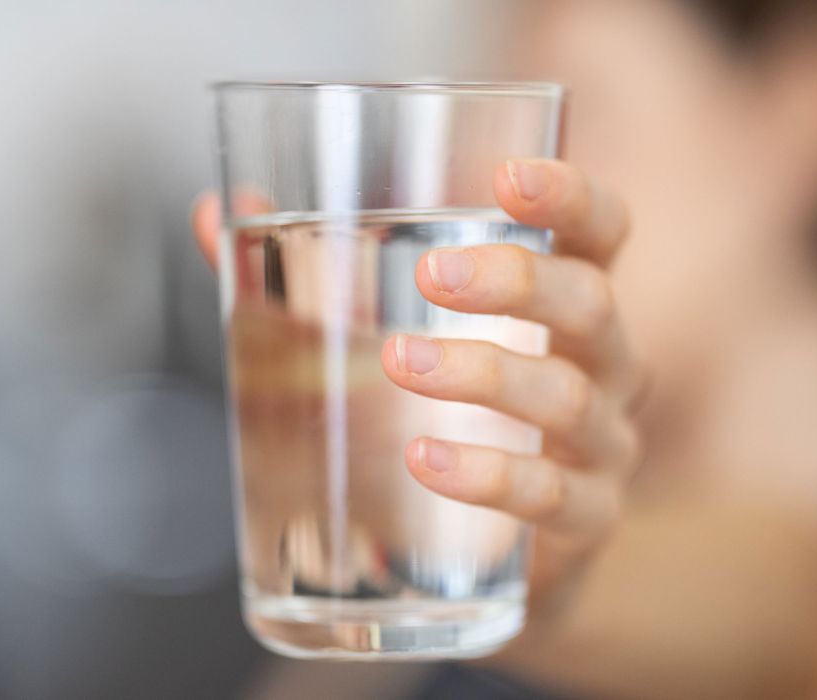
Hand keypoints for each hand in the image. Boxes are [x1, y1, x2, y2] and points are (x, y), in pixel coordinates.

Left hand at [191, 158, 643, 641]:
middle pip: (591, 304)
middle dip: (516, 281)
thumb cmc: (442, 416)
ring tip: (401, 362)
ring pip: (566, 396)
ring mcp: (601, 445)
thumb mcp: (383, 335)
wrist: (482, 552)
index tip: (506, 178)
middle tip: (431, 276)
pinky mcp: (586, 520)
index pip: (602, 231)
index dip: (571, 196)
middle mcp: (601, 366)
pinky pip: (552, 494)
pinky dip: (488, 474)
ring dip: (483, 373)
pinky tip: (425, 458)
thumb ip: (305, 274)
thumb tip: (214, 213)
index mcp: (562, 304)